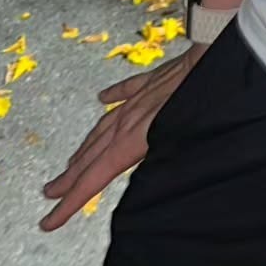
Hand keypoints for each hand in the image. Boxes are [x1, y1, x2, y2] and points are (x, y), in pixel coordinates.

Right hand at [39, 40, 207, 231]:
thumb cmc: (206, 90)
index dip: (72, 199)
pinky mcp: (157, 77)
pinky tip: (102, 97)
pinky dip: (113, 96)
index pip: (98, 173)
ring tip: (71, 162)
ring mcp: (143, 94)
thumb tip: (146, 177)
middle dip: (70, 177)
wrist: (215, 47)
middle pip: (94, 153)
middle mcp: (133, 115)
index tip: (51, 218)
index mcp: (139, 133)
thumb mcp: (183, 134)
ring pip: (106, 124)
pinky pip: (129, 88)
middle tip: (50, 193)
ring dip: (86, 146)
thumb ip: (158, 156)